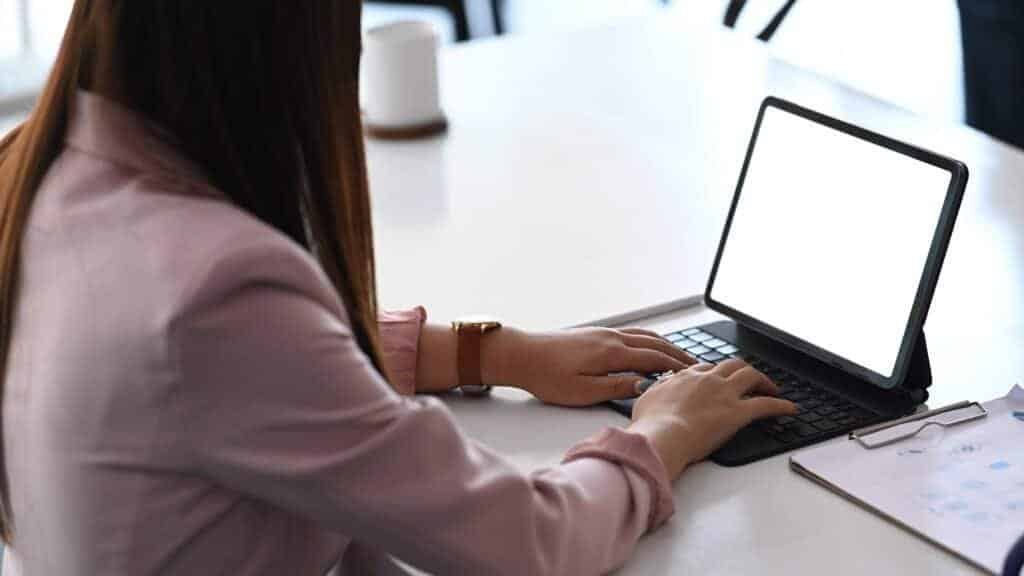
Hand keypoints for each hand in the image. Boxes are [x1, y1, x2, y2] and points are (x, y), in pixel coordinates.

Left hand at [490, 327, 696, 406]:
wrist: (520, 355)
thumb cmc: (547, 376)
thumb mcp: (584, 391)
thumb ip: (617, 388)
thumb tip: (645, 386)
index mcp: (611, 353)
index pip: (654, 358)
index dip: (677, 367)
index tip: (696, 374)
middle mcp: (611, 338)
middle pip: (654, 344)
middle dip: (678, 354)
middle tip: (698, 365)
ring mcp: (603, 333)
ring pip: (644, 335)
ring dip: (665, 344)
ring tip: (680, 355)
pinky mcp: (594, 334)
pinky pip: (631, 333)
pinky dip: (649, 339)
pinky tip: (649, 345)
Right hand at [628, 360, 797, 479]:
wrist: (661, 436)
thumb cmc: (650, 424)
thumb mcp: (645, 400)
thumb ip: (655, 392)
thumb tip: (653, 390)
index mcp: (685, 376)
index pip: (706, 367)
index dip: (717, 372)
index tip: (720, 378)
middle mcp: (707, 380)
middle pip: (732, 365)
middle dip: (743, 370)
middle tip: (750, 379)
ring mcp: (724, 394)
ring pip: (751, 376)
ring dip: (764, 381)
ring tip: (772, 388)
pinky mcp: (738, 413)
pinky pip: (766, 405)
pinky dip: (781, 406)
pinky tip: (790, 409)